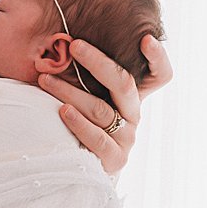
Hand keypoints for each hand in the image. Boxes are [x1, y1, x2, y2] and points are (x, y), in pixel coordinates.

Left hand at [36, 33, 172, 174]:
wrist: (82, 169)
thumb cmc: (81, 123)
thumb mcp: (89, 95)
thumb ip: (88, 73)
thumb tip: (63, 39)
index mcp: (133, 97)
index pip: (160, 74)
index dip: (158, 56)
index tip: (146, 38)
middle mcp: (134, 114)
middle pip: (124, 83)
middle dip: (97, 62)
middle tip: (74, 46)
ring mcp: (127, 137)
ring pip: (100, 109)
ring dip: (69, 91)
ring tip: (45, 79)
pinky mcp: (115, 159)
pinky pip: (96, 138)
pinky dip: (78, 123)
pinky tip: (62, 111)